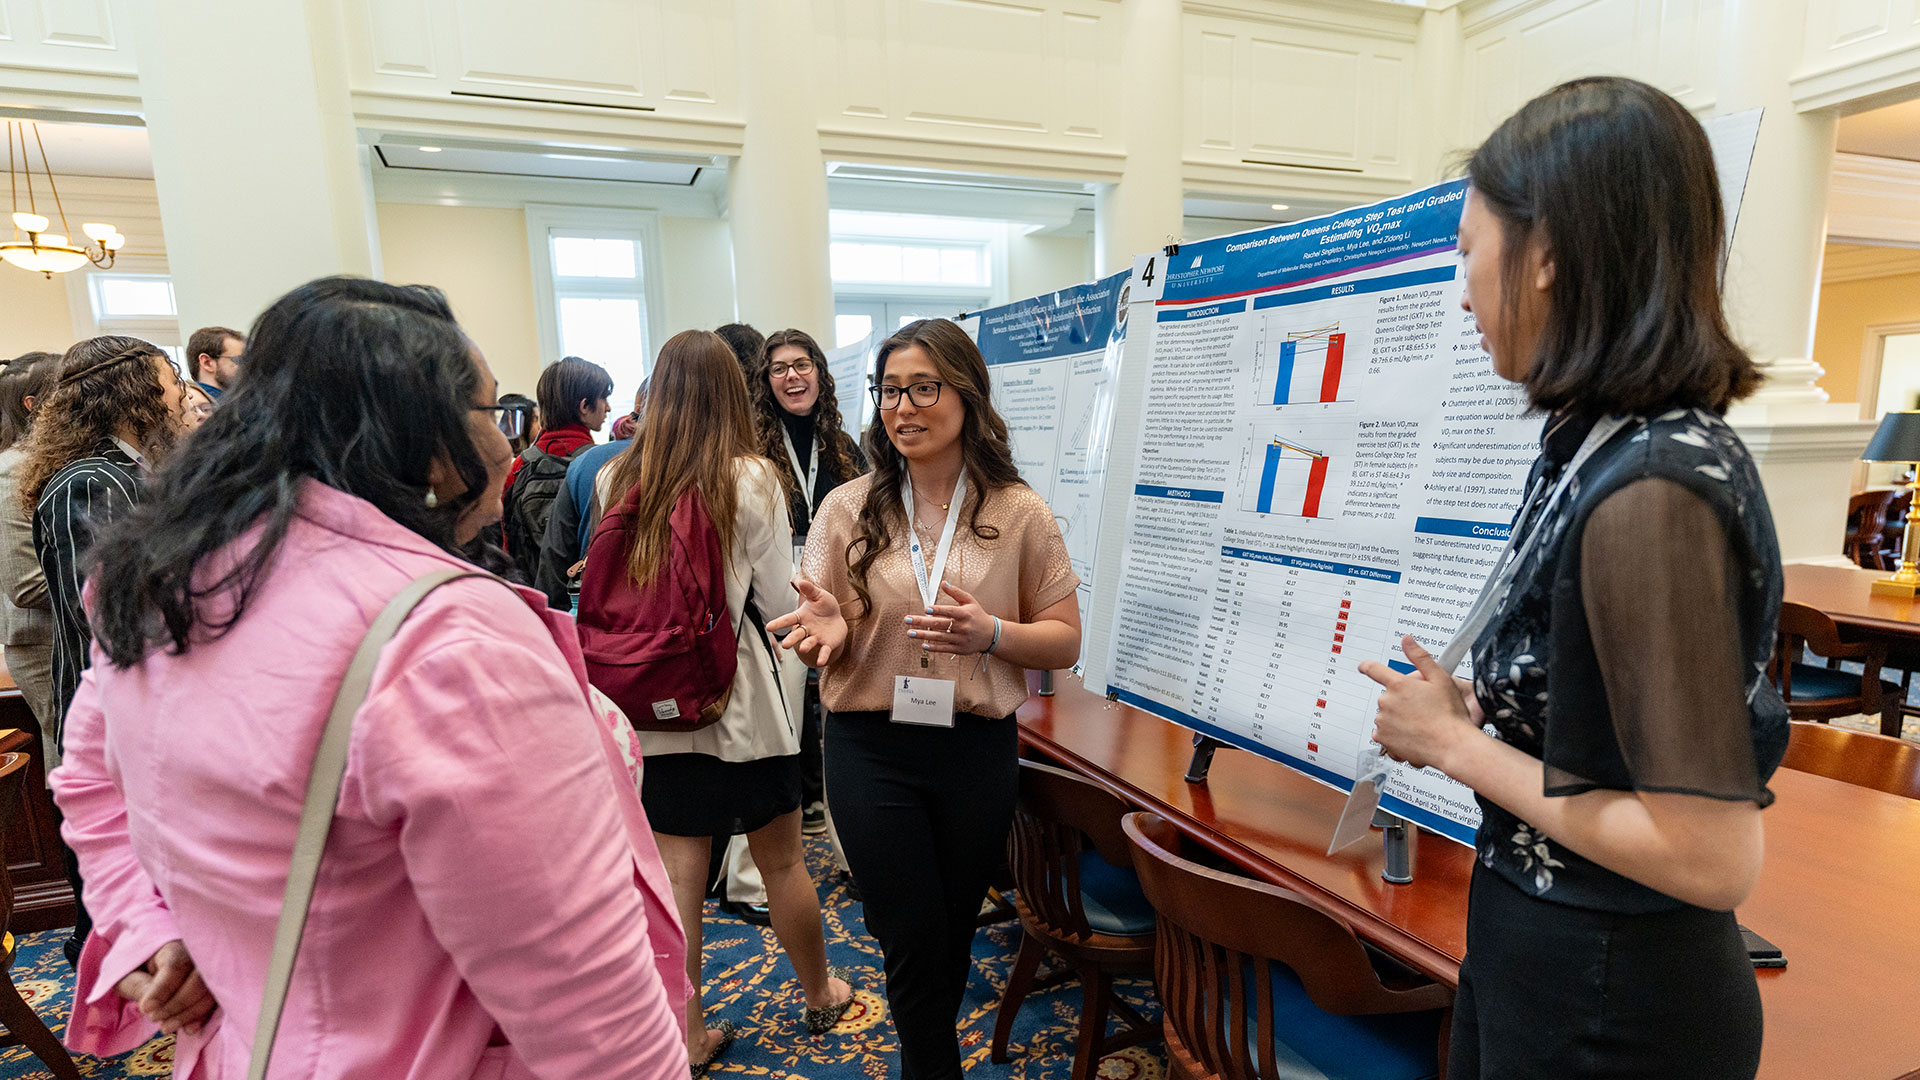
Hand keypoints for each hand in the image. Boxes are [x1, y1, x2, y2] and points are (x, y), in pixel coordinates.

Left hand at [114, 940, 216, 1035]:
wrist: (152, 963)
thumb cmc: (137, 968)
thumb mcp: (127, 975)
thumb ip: (137, 986)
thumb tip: (151, 1006)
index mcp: (173, 945)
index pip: (175, 965)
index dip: (162, 989)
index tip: (145, 1009)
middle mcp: (198, 953)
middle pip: (198, 979)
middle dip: (176, 1005)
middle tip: (154, 1019)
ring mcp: (210, 968)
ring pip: (210, 991)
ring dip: (189, 1014)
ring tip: (166, 1027)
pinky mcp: (215, 984)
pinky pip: (217, 1001)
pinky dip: (204, 1017)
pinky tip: (190, 1030)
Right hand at [766, 576, 847, 664]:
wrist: (837, 618)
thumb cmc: (824, 606)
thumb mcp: (819, 595)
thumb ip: (811, 590)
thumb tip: (802, 581)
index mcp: (801, 617)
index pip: (788, 620)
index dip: (778, 623)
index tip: (768, 627)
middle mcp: (806, 629)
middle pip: (796, 634)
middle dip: (791, 639)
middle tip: (785, 645)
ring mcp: (816, 638)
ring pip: (808, 643)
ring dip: (805, 646)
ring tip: (803, 649)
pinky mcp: (827, 644)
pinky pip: (823, 651)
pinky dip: (822, 656)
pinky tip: (820, 662)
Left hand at [908, 580, 992, 654]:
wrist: (991, 635)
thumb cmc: (978, 616)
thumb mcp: (970, 601)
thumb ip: (955, 592)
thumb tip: (943, 583)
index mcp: (965, 614)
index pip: (949, 611)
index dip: (937, 610)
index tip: (926, 609)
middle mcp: (962, 627)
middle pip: (939, 624)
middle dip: (922, 622)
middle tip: (908, 620)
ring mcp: (960, 639)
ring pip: (939, 637)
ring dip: (923, 635)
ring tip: (910, 632)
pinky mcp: (959, 649)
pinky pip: (944, 648)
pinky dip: (933, 647)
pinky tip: (923, 644)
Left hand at [1357, 636, 1476, 771]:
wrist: (1453, 746)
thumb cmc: (1450, 714)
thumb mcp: (1440, 678)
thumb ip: (1420, 657)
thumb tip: (1407, 639)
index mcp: (1399, 685)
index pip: (1375, 669)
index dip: (1368, 667)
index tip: (1364, 667)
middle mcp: (1387, 702)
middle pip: (1387, 697)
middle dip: (1401, 700)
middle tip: (1422, 708)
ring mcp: (1384, 721)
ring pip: (1386, 716)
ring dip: (1398, 718)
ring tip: (1420, 724)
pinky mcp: (1384, 739)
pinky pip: (1384, 734)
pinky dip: (1394, 735)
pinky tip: (1412, 736)